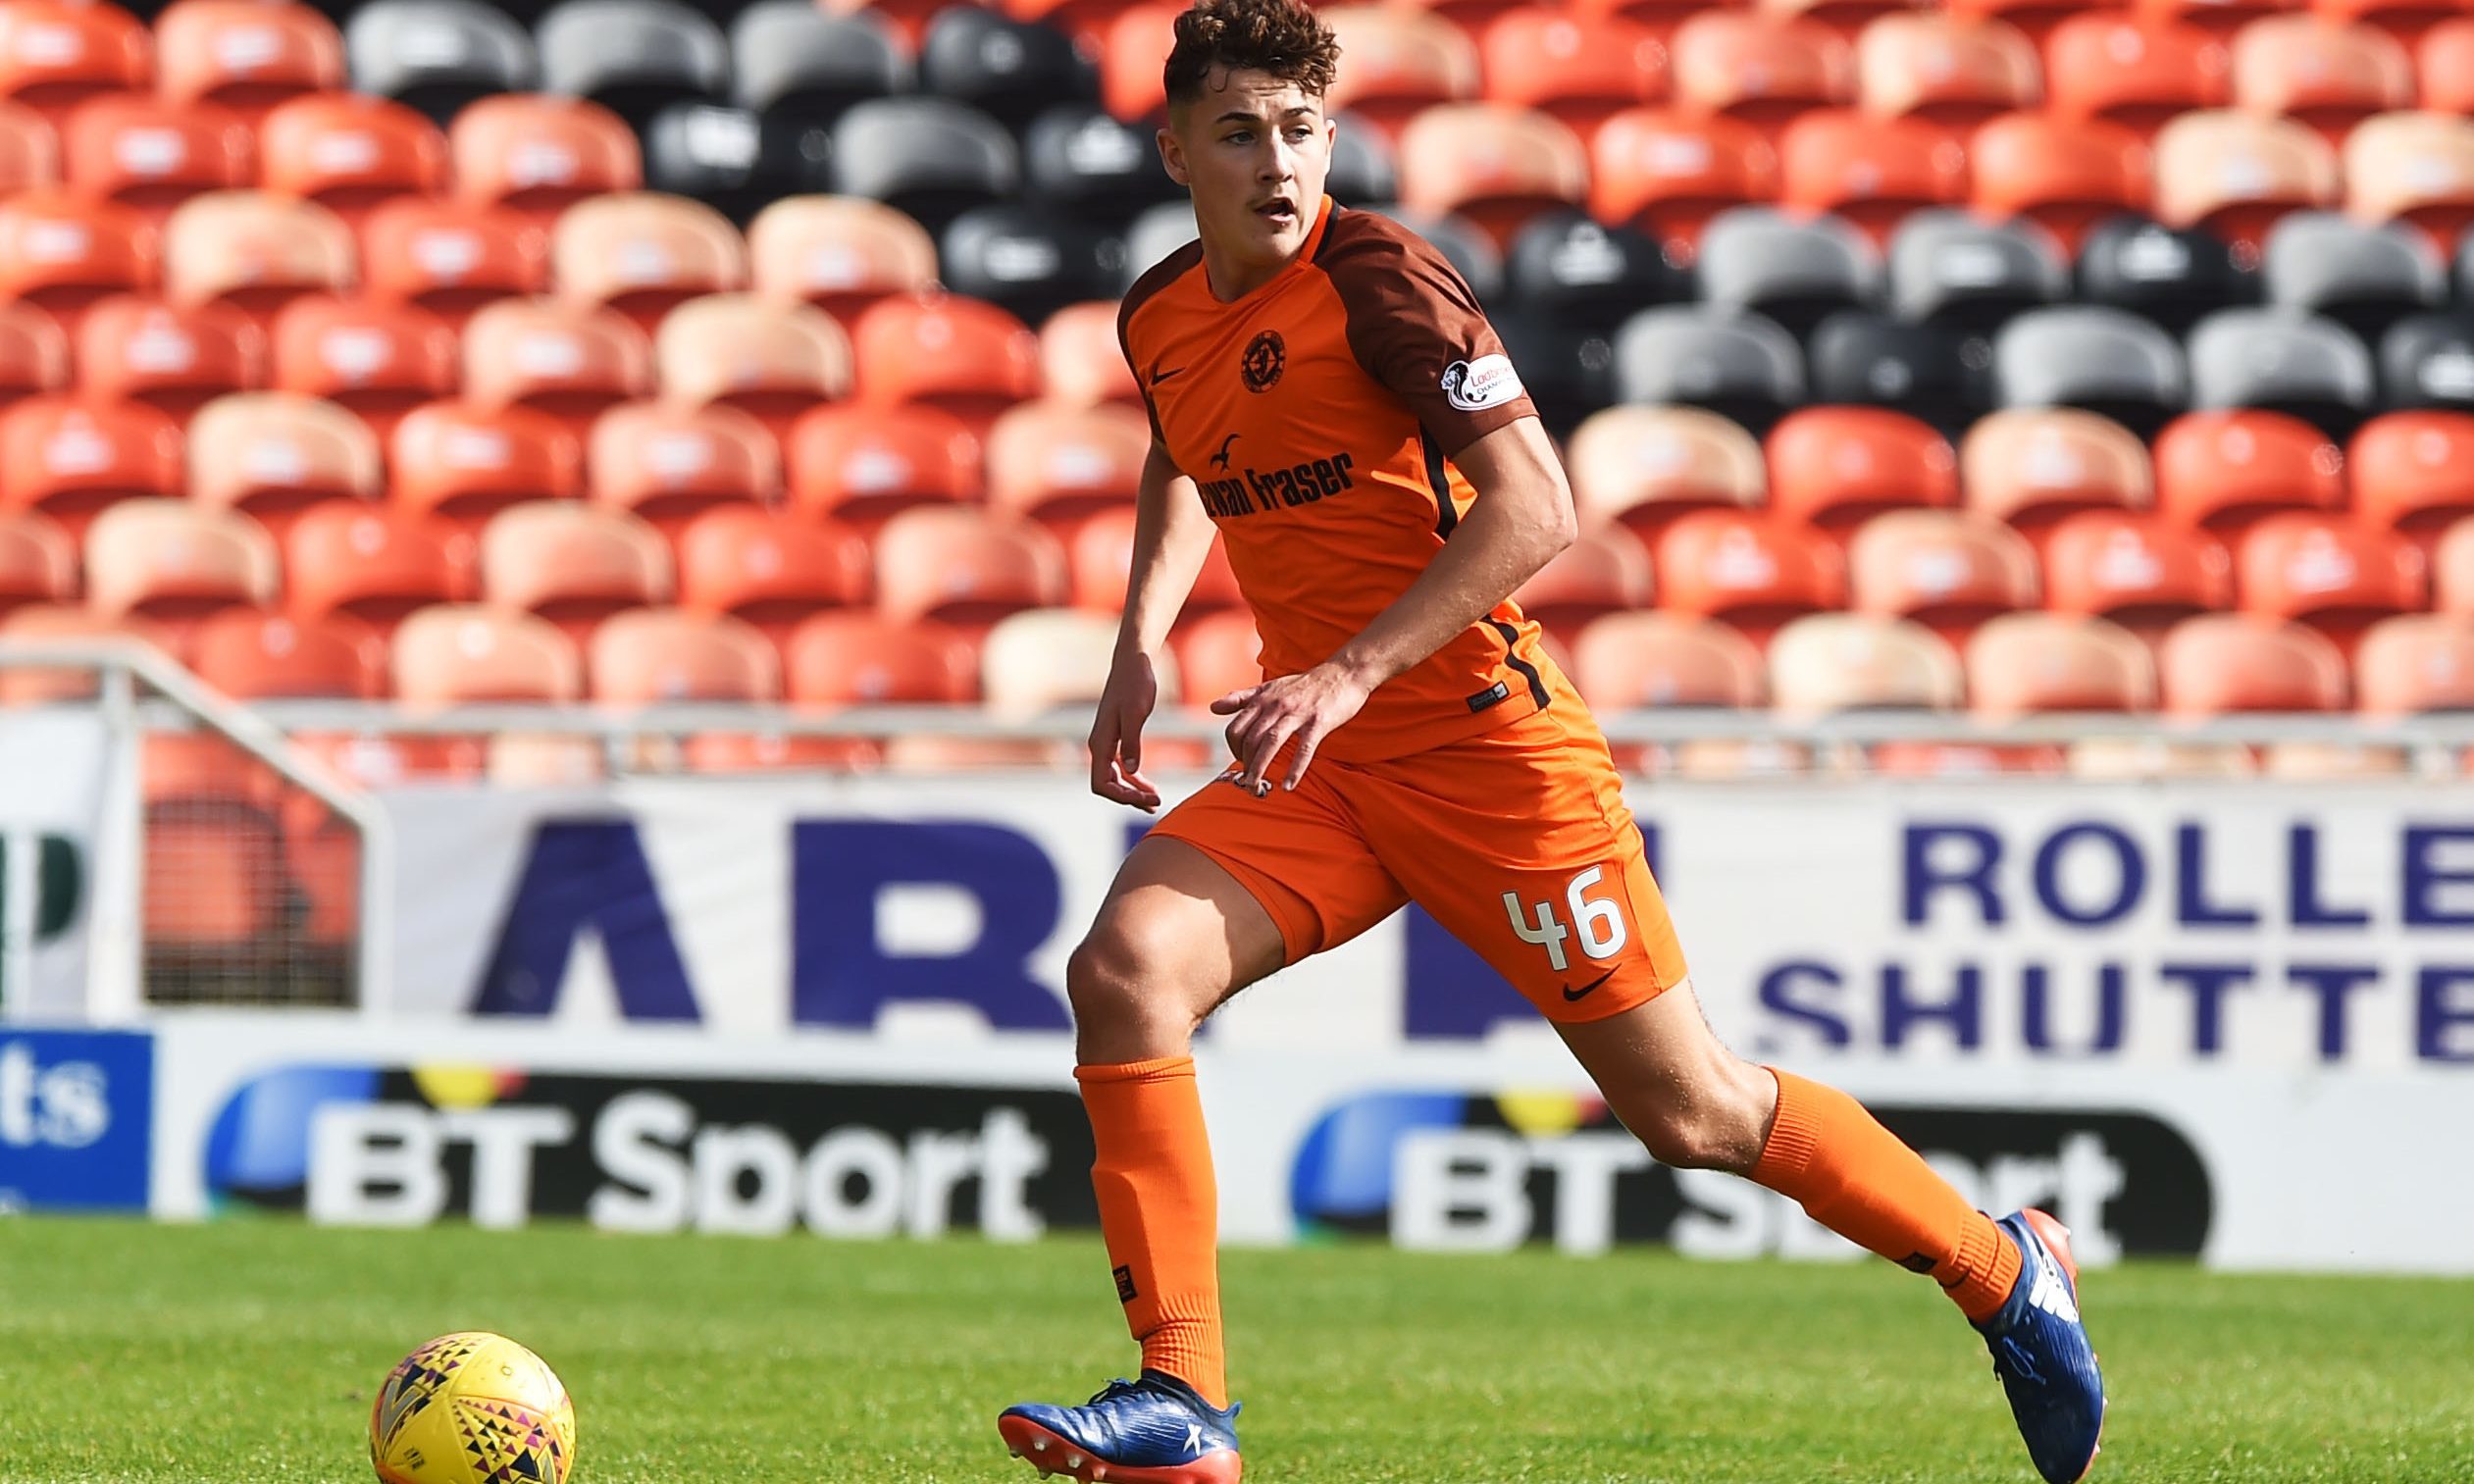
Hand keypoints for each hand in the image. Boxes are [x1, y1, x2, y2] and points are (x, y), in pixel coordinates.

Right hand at [1088, 648, 1163, 810]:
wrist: (1133, 662)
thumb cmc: (1135, 684)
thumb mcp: (1136, 713)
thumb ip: (1132, 743)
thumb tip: (1132, 772)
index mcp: (1100, 742)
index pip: (1101, 784)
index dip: (1121, 797)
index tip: (1147, 799)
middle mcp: (1099, 745)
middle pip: (1108, 785)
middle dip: (1130, 798)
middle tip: (1156, 804)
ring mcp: (1107, 742)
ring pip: (1115, 778)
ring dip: (1133, 791)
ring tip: (1155, 800)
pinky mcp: (1116, 737)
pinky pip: (1121, 766)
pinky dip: (1134, 779)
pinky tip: (1149, 785)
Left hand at [1210, 662, 1371, 793]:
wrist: (1343, 673)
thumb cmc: (1305, 685)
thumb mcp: (1269, 687)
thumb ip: (1241, 698)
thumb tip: (1213, 708)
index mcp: (1263, 699)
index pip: (1235, 728)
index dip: (1233, 749)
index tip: (1241, 761)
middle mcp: (1276, 705)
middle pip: (1250, 738)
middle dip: (1246, 763)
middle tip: (1249, 781)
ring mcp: (1297, 713)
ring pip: (1271, 743)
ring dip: (1260, 768)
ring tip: (1256, 787)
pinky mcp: (1318, 722)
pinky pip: (1304, 749)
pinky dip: (1294, 769)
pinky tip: (1288, 786)